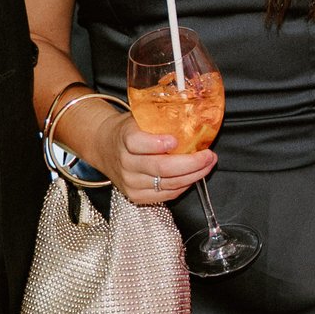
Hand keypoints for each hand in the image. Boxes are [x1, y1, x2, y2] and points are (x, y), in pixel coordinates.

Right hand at [95, 115, 216, 207]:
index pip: (137, 143)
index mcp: (124, 138)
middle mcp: (126, 163)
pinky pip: (166, 195)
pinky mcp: (136, 196)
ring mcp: (130, 182)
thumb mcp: (139, 118)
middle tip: (209, 155)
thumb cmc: (129, 131)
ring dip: (194, 175)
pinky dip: (184, 186)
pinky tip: (194, 176)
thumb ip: (160, 119)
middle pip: (161, 167)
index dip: (158, 143)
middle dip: (191, 163)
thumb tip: (194, 117)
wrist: (105, 148)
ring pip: (168, 184)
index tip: (176, 140)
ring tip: (208, 164)